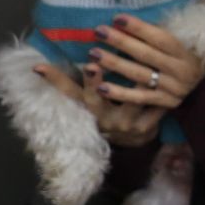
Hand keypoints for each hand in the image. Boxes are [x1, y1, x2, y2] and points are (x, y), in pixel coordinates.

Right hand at [34, 62, 164, 146]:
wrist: (130, 140)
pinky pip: (155, 106)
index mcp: (88, 108)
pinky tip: (167, 77)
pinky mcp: (146, 128)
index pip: (70, 93)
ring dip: (138, 84)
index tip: (55, 66)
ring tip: (143, 66)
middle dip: (96, 82)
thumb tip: (36, 66)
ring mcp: (126, 125)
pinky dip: (161, 94)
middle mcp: (104, 118)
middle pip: (99, 98)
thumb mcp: (86, 100)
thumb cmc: (106, 111)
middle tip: (94, 64)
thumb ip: (67, 83)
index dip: (59, 81)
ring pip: (133, 100)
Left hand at [87, 15, 204, 109]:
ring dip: (115, 64)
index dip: (139, 28)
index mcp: (186, 51)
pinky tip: (101, 87)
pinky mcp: (166, 103)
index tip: (117, 18)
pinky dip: (120, 93)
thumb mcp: (186, 43)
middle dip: (121, 42)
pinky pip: (140, 98)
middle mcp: (181, 70)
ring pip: (140, 75)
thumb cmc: (191, 58)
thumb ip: (165, 32)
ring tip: (93, 54)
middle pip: (146, 55)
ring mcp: (173, 88)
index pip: (160, 38)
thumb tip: (136, 19)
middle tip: (99, 31)